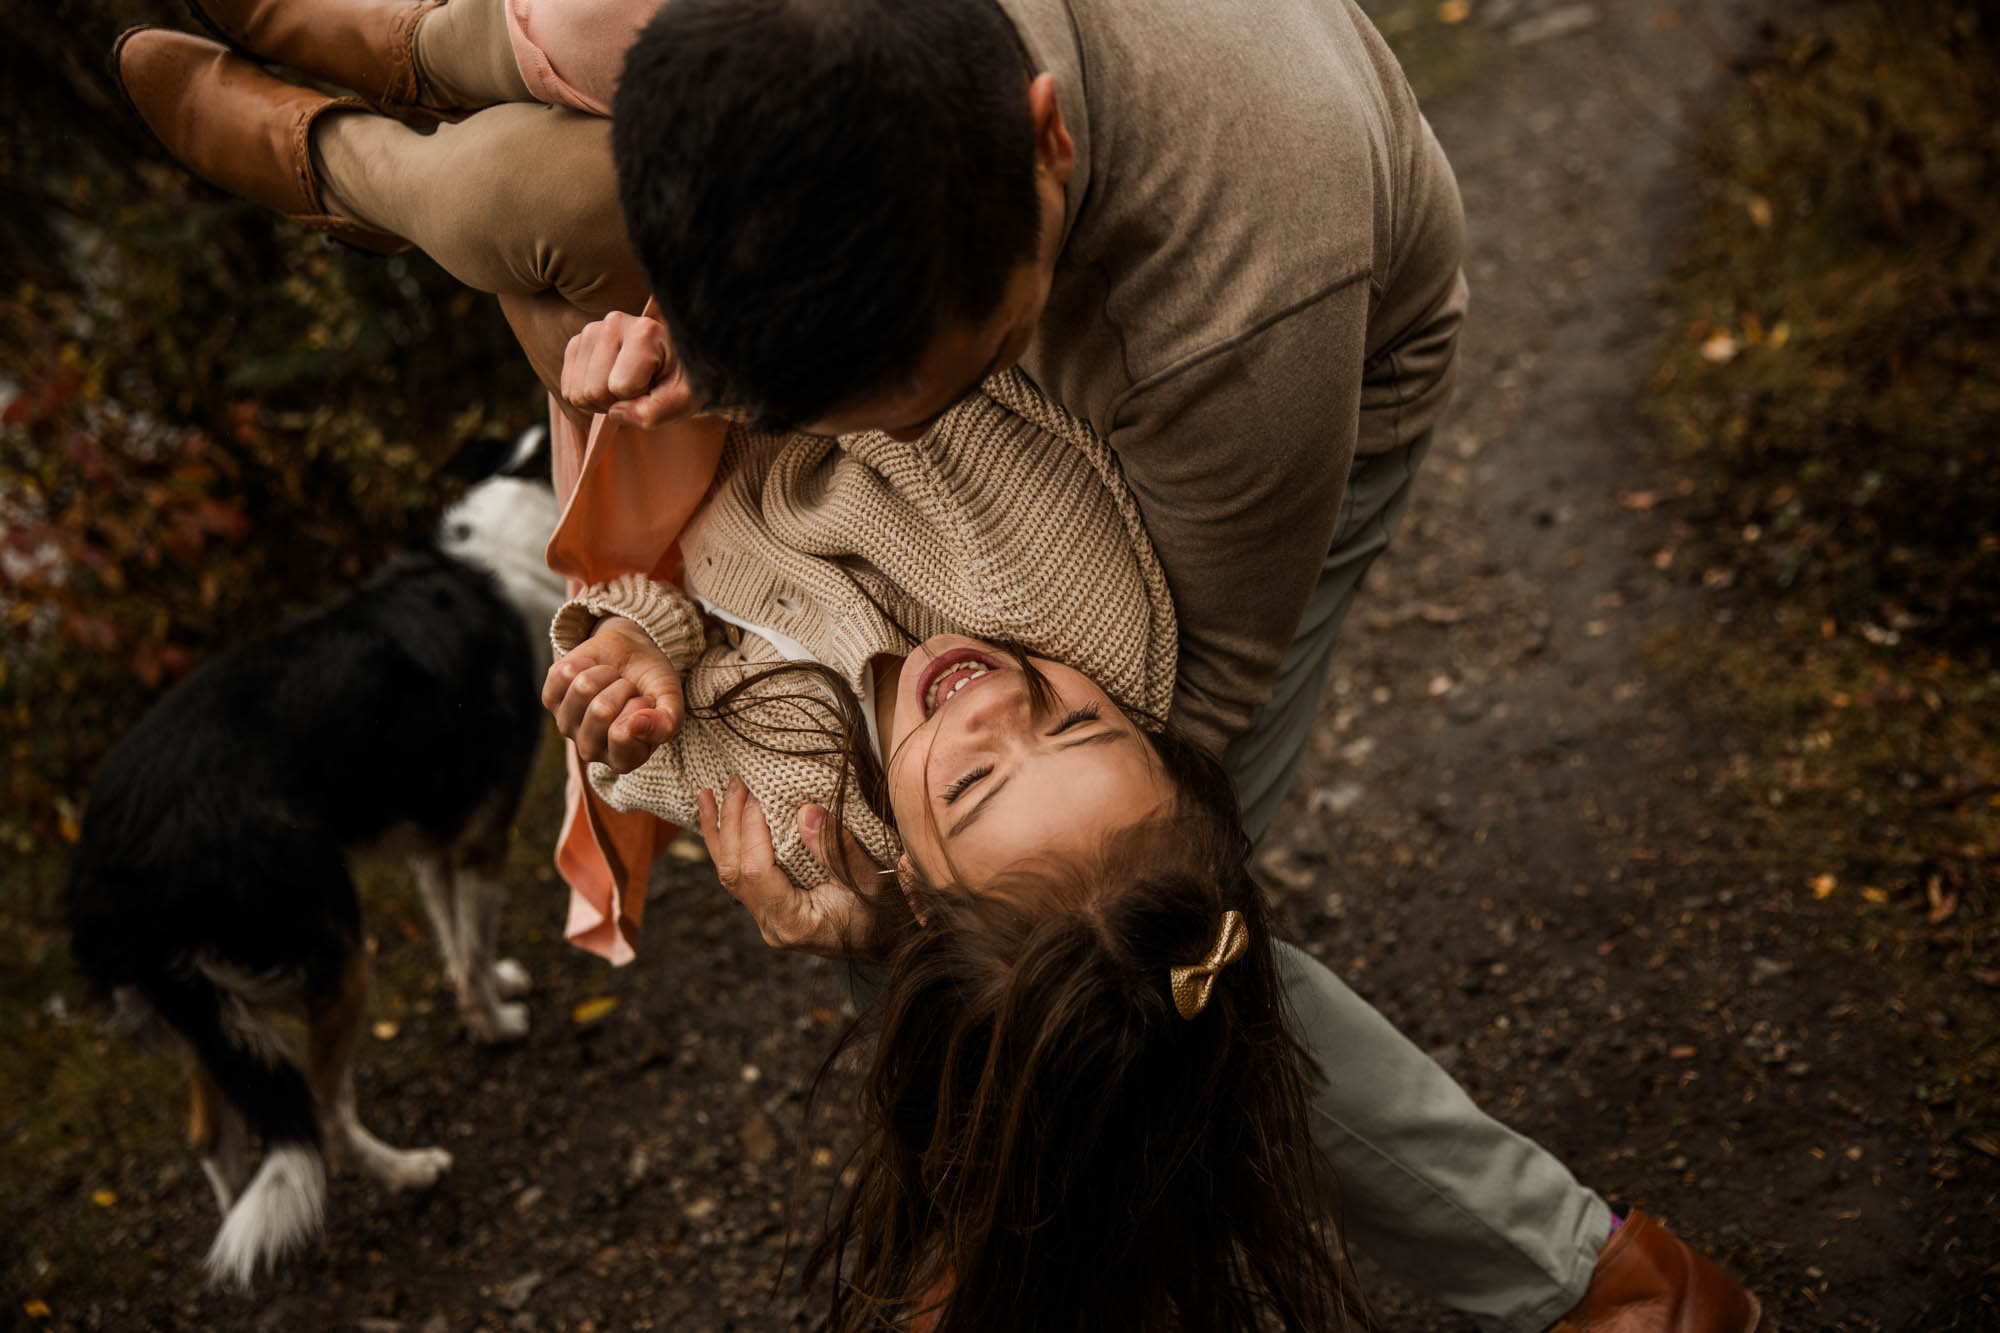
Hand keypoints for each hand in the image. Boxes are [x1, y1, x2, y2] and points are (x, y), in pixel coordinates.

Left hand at [542, 615, 683, 770]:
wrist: (633, 656)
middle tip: (628, 690)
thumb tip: (638, 726)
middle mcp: (591, 750)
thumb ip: (666, 722)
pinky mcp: (550, 699)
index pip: (622, 734)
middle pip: (600, 710)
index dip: (640, 707)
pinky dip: (586, 662)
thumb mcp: (671, 703)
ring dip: (606, 674)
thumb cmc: (653, 685)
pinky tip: (593, 671)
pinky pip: (565, 673)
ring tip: (612, 680)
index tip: (646, 703)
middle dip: (622, 688)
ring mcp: (567, 725)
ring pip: (583, 687)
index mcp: (624, 759)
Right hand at [559, 296, 696, 426]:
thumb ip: (656, 412)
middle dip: (618, 402)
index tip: (658, 386)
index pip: (621, 387)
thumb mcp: (684, 401)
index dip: (640, 400)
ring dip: (602, 402)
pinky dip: (588, 398)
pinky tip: (610, 385)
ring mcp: (591, 331)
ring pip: (578, 392)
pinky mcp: (577, 344)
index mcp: (645, 331)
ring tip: (628, 388)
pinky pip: (568, 389)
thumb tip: (615, 413)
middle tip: (641, 391)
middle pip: (594, 390)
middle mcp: (613, 322)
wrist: (676, 366)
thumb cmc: (684, 381)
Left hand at [697, 777, 886, 959]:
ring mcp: (765, 918)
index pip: (757, 872)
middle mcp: (771, 924)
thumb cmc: (882, 914)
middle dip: (730, 823)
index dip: (753, 830)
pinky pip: (737, 875)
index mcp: (793, 923)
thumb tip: (806, 811)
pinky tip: (715, 819)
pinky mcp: (767, 908)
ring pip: (728, 873)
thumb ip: (837, 849)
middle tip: (737, 783)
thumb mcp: (869, 880)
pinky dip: (725, 844)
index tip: (759, 795)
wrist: (886, 942)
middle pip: (734, 871)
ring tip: (708, 793)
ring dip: (718, 831)